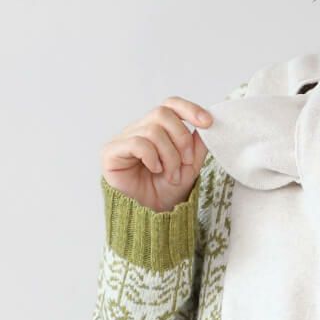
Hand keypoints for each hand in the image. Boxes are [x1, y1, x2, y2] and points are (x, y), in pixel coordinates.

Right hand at [100, 97, 212, 211]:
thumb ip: (197, 144)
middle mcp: (139, 129)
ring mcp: (123, 139)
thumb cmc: (166, 191)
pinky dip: (152, 157)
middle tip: (185, 163)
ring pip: (153, 130)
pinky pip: (137, 143)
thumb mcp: (190, 166)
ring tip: (171, 175)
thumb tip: (207, 123)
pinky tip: (154, 170)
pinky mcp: (111, 152)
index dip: (189, 109)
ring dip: (169, 156)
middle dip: (181, 139)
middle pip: (162, 113)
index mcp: (157, 129)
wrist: (151, 215)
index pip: (170, 104)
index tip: (207, 122)